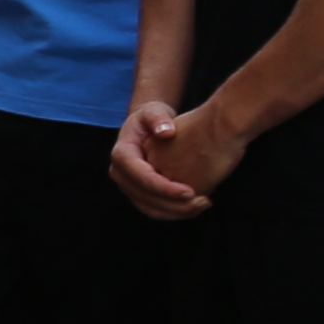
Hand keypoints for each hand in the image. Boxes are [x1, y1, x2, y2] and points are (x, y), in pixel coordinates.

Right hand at [115, 96, 237, 217]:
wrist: (147, 126)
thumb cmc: (152, 118)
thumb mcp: (154, 111)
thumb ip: (159, 118)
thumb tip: (166, 132)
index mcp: (121, 155)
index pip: (142, 178)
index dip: (165, 188)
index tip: (190, 191)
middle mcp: (119, 174)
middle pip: (145, 198)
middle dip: (174, 205)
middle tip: (203, 200)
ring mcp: (128, 186)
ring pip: (151, 209)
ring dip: (177, 212)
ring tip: (204, 204)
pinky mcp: (138, 194)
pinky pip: (156, 210)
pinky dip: (176, 212)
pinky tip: (197, 206)